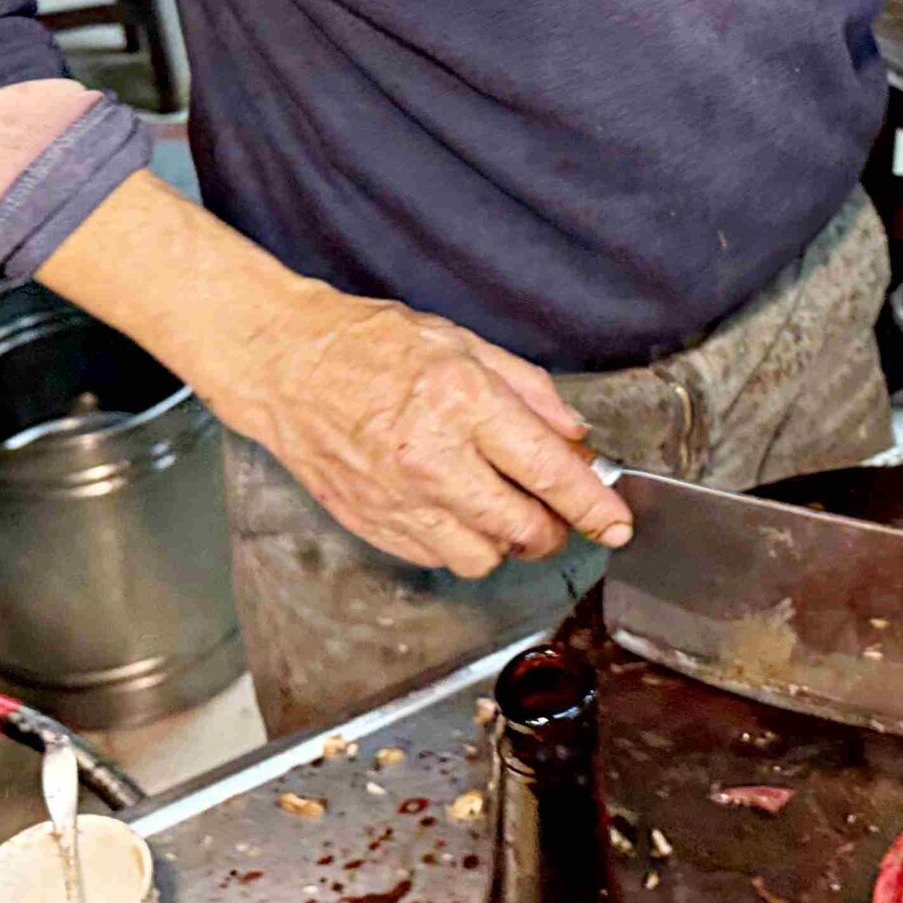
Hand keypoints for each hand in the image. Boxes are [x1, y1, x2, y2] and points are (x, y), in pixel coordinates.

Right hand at [226, 292, 634, 577]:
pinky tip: (455, 508)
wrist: (286, 366)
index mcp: (463, 403)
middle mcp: (433, 460)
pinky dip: (460, 544)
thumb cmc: (373, 345)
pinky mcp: (373, 525)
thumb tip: (576, 439)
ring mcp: (399, 500)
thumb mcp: (464, 342)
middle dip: (556, 528)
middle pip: (524, 529)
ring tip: (500, 507)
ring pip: (484, 558)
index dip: (593, 506)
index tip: (616, 523)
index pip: (548, 472)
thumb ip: (530, 391)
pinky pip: (439, 559)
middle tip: (556, 509)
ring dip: (506, 542)